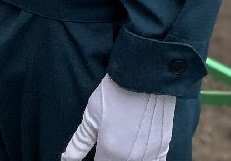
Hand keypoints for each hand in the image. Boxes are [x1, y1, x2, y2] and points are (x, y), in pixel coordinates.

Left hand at [61, 76, 175, 160]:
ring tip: (122, 144)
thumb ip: (80, 143)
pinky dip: (146, 158)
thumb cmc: (114, 94)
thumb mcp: (91, 117)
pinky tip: (139, 150)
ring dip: (128, 158)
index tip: (98, 150)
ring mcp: (150, 154)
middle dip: (110, 158)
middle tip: (109, 141)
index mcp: (110, 154)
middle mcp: (131, 159)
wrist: (145, 77)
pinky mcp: (164, 145)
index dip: (97, 159)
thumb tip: (66, 160)